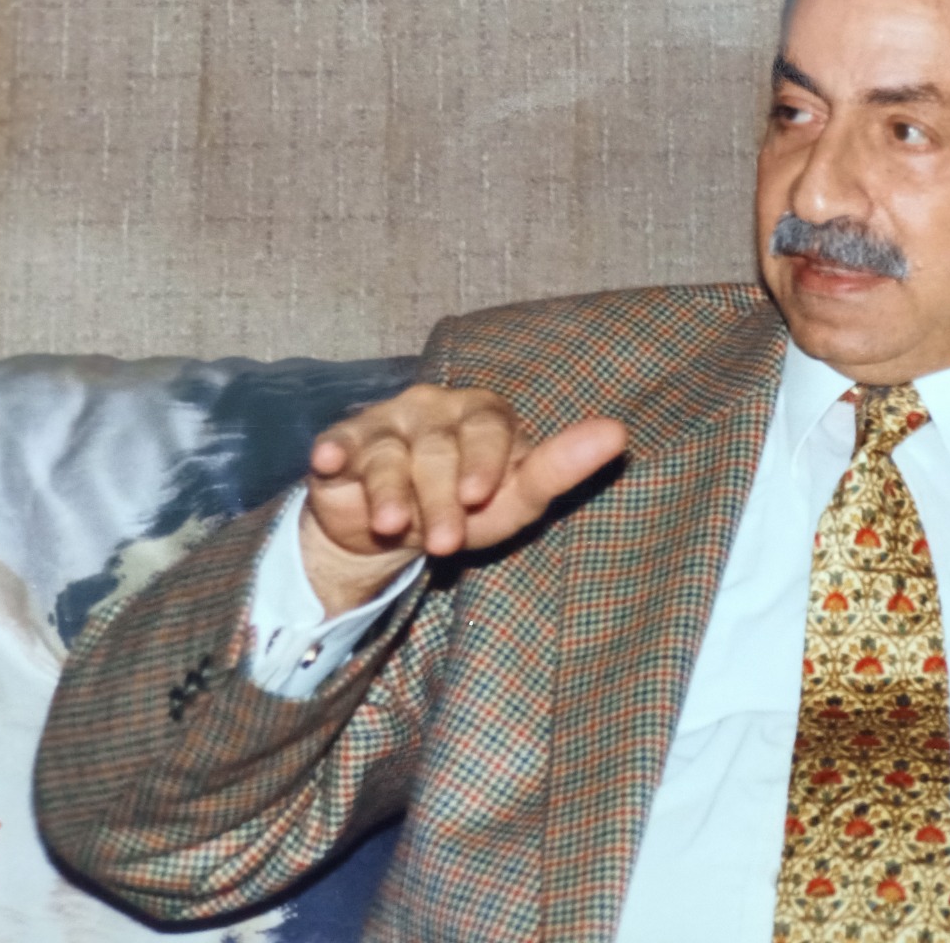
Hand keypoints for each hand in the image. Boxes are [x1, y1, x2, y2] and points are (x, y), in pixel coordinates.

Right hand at [300, 384, 626, 615]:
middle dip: (440, 497)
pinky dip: (333, 452)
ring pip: (389, 454)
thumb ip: (561, 469)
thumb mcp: (516, 501)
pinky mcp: (343, 441)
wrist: (393, 531)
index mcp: (485, 413)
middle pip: (439, 448)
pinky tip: (331, 461)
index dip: (486, 460)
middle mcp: (436, 408)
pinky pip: (338, 442)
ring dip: (390, 492)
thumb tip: (618, 432)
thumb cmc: (468, 510)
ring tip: (391, 527)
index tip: (480, 497)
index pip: (490, 426)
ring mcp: (388, 421)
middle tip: (446, 541)